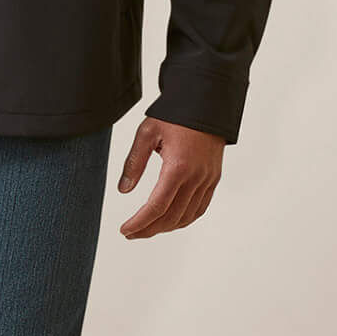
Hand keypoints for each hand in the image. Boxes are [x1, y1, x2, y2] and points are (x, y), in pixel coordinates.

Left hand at [115, 116, 223, 237]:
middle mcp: (196, 177)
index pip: (157, 206)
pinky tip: (170, 220)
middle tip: (131, 233)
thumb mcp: (147, 133)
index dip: (140, 223)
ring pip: (186, 216)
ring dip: (166, 227)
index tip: (125, 230)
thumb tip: (123, 190)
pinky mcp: (213, 178)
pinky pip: (200, 208)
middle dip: (149, 229)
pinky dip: (184, 219)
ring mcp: (207, 180)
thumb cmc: (176, 114)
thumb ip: (134, 162)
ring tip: (147, 228)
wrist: (206, 102)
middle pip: (171, 217)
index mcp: (178, 167)